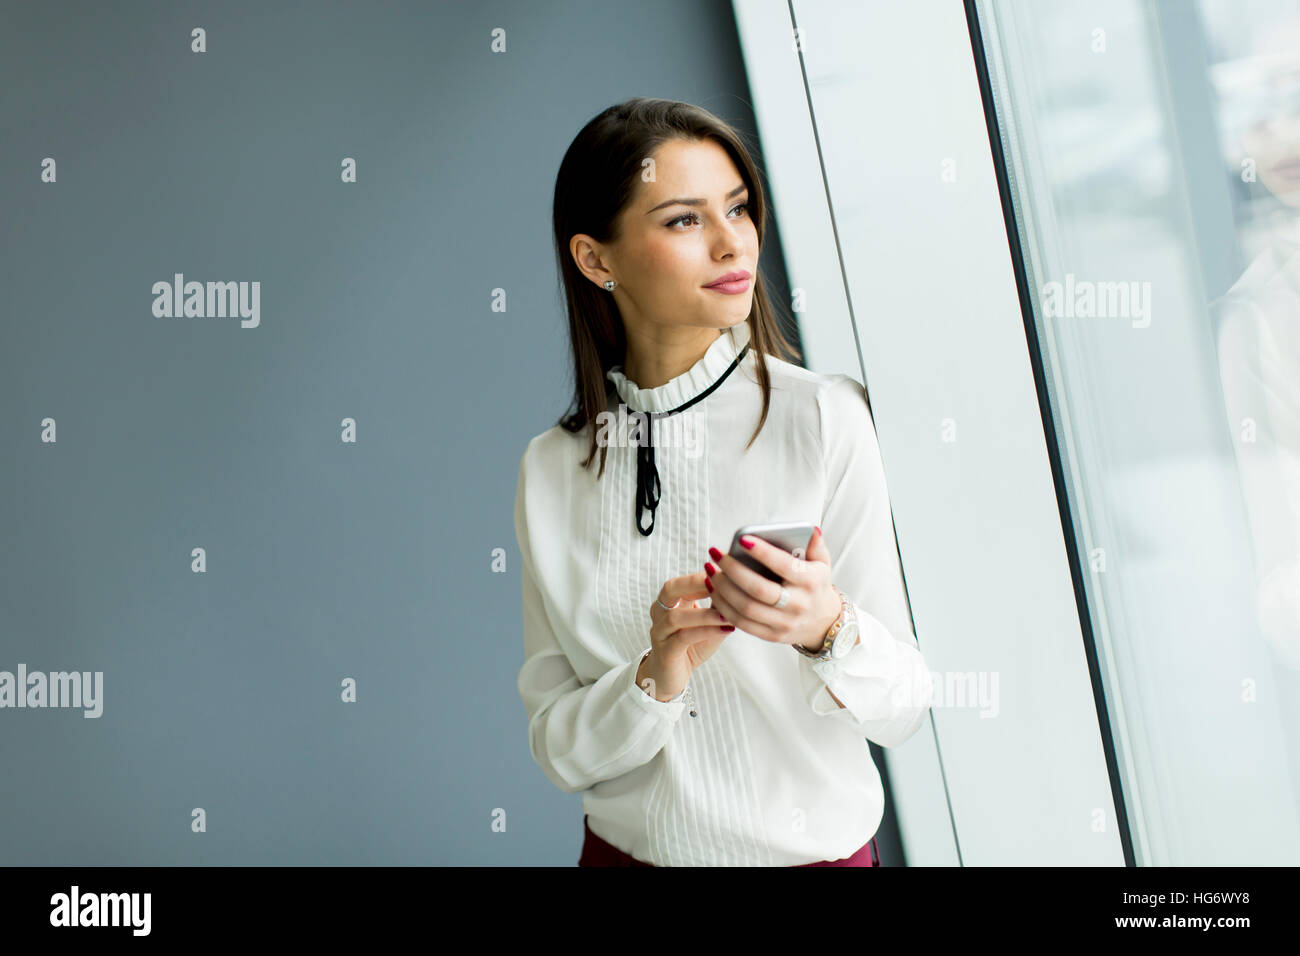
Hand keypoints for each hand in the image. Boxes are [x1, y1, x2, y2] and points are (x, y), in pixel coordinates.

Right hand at [638, 572, 733, 701]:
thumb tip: (741, 587)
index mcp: (670, 601)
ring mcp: (660, 632)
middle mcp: (660, 613)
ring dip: (705, 614)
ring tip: (728, 614)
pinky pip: (682, 638)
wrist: (670, 677)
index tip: (726, 572)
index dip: (702, 575)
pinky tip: (725, 629)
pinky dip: (704, 632)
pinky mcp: (665, 651)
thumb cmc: (691, 646)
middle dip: (694, 583)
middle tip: (719, 583)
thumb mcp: (709, 622)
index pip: (683, 581)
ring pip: (676, 617)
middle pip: (670, 589)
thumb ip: (719, 606)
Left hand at [704, 528, 842, 650]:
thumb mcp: (822, 563)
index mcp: (811, 582)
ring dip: (723, 588)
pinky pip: (741, 623)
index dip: (762, 552)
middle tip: (716, 554)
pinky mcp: (771, 635)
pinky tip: (714, 590)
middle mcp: (798, 605)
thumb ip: (815, 545)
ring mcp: (784, 623)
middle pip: (758, 589)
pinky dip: (723, 607)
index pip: (784, 566)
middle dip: (733, 570)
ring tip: (710, 570)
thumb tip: (810, 529)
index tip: (742, 539)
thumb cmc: (815, 585)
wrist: (822, 622)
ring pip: (746, 608)